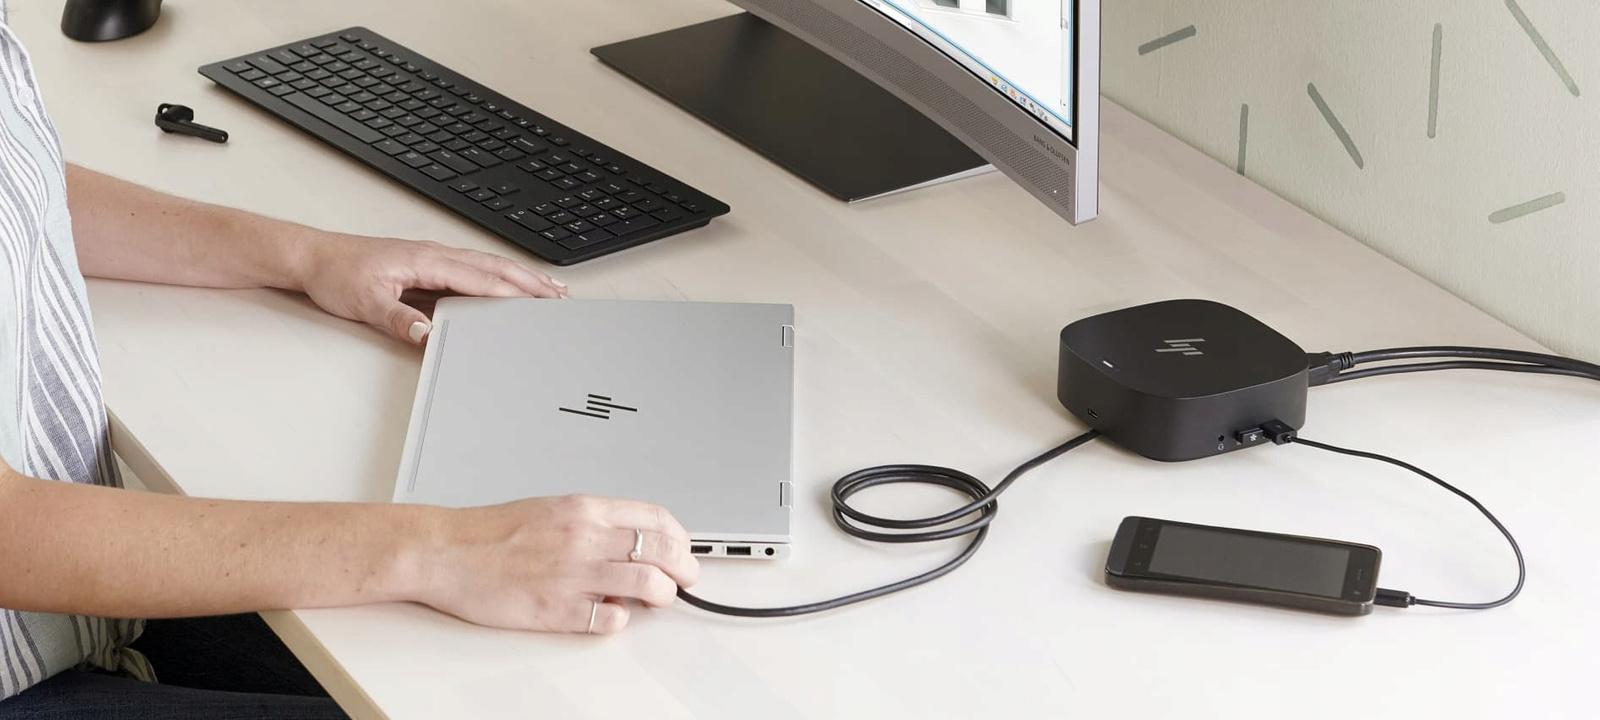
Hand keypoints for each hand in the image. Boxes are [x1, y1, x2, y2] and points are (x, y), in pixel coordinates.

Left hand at [290, 232, 567, 343]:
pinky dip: (497, 276)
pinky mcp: (426, 264)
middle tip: (560, 296)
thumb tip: (428, 332)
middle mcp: (434, 255)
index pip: (481, 278)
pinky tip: (504, 284)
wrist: (312, 257)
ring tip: (546, 289)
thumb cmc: (335, 274)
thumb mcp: (364, 302)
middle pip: (494, 267)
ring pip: (486, 265)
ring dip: (519, 276)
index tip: (542, 301)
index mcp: (427, 260)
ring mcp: (432, 258)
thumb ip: (399, 318)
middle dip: (530, 281)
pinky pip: (472, 268)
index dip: (515, 290)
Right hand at [413, 495, 699, 634]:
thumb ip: (595, 522)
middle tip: (684, 578)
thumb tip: (631, 540)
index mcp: (585, 509)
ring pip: (649, 585)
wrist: (446, 552)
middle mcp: (585, 538)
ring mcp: (573, 575)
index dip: (681, 537)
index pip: (657, 518)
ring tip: (654, 599)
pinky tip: (610, 615)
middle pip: (663, 550)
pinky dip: (619, 621)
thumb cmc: (492, 533)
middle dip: (685, 567)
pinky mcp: (557, 609)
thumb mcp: (552, 508)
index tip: (683, 549)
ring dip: (662, 595)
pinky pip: (611, 621)